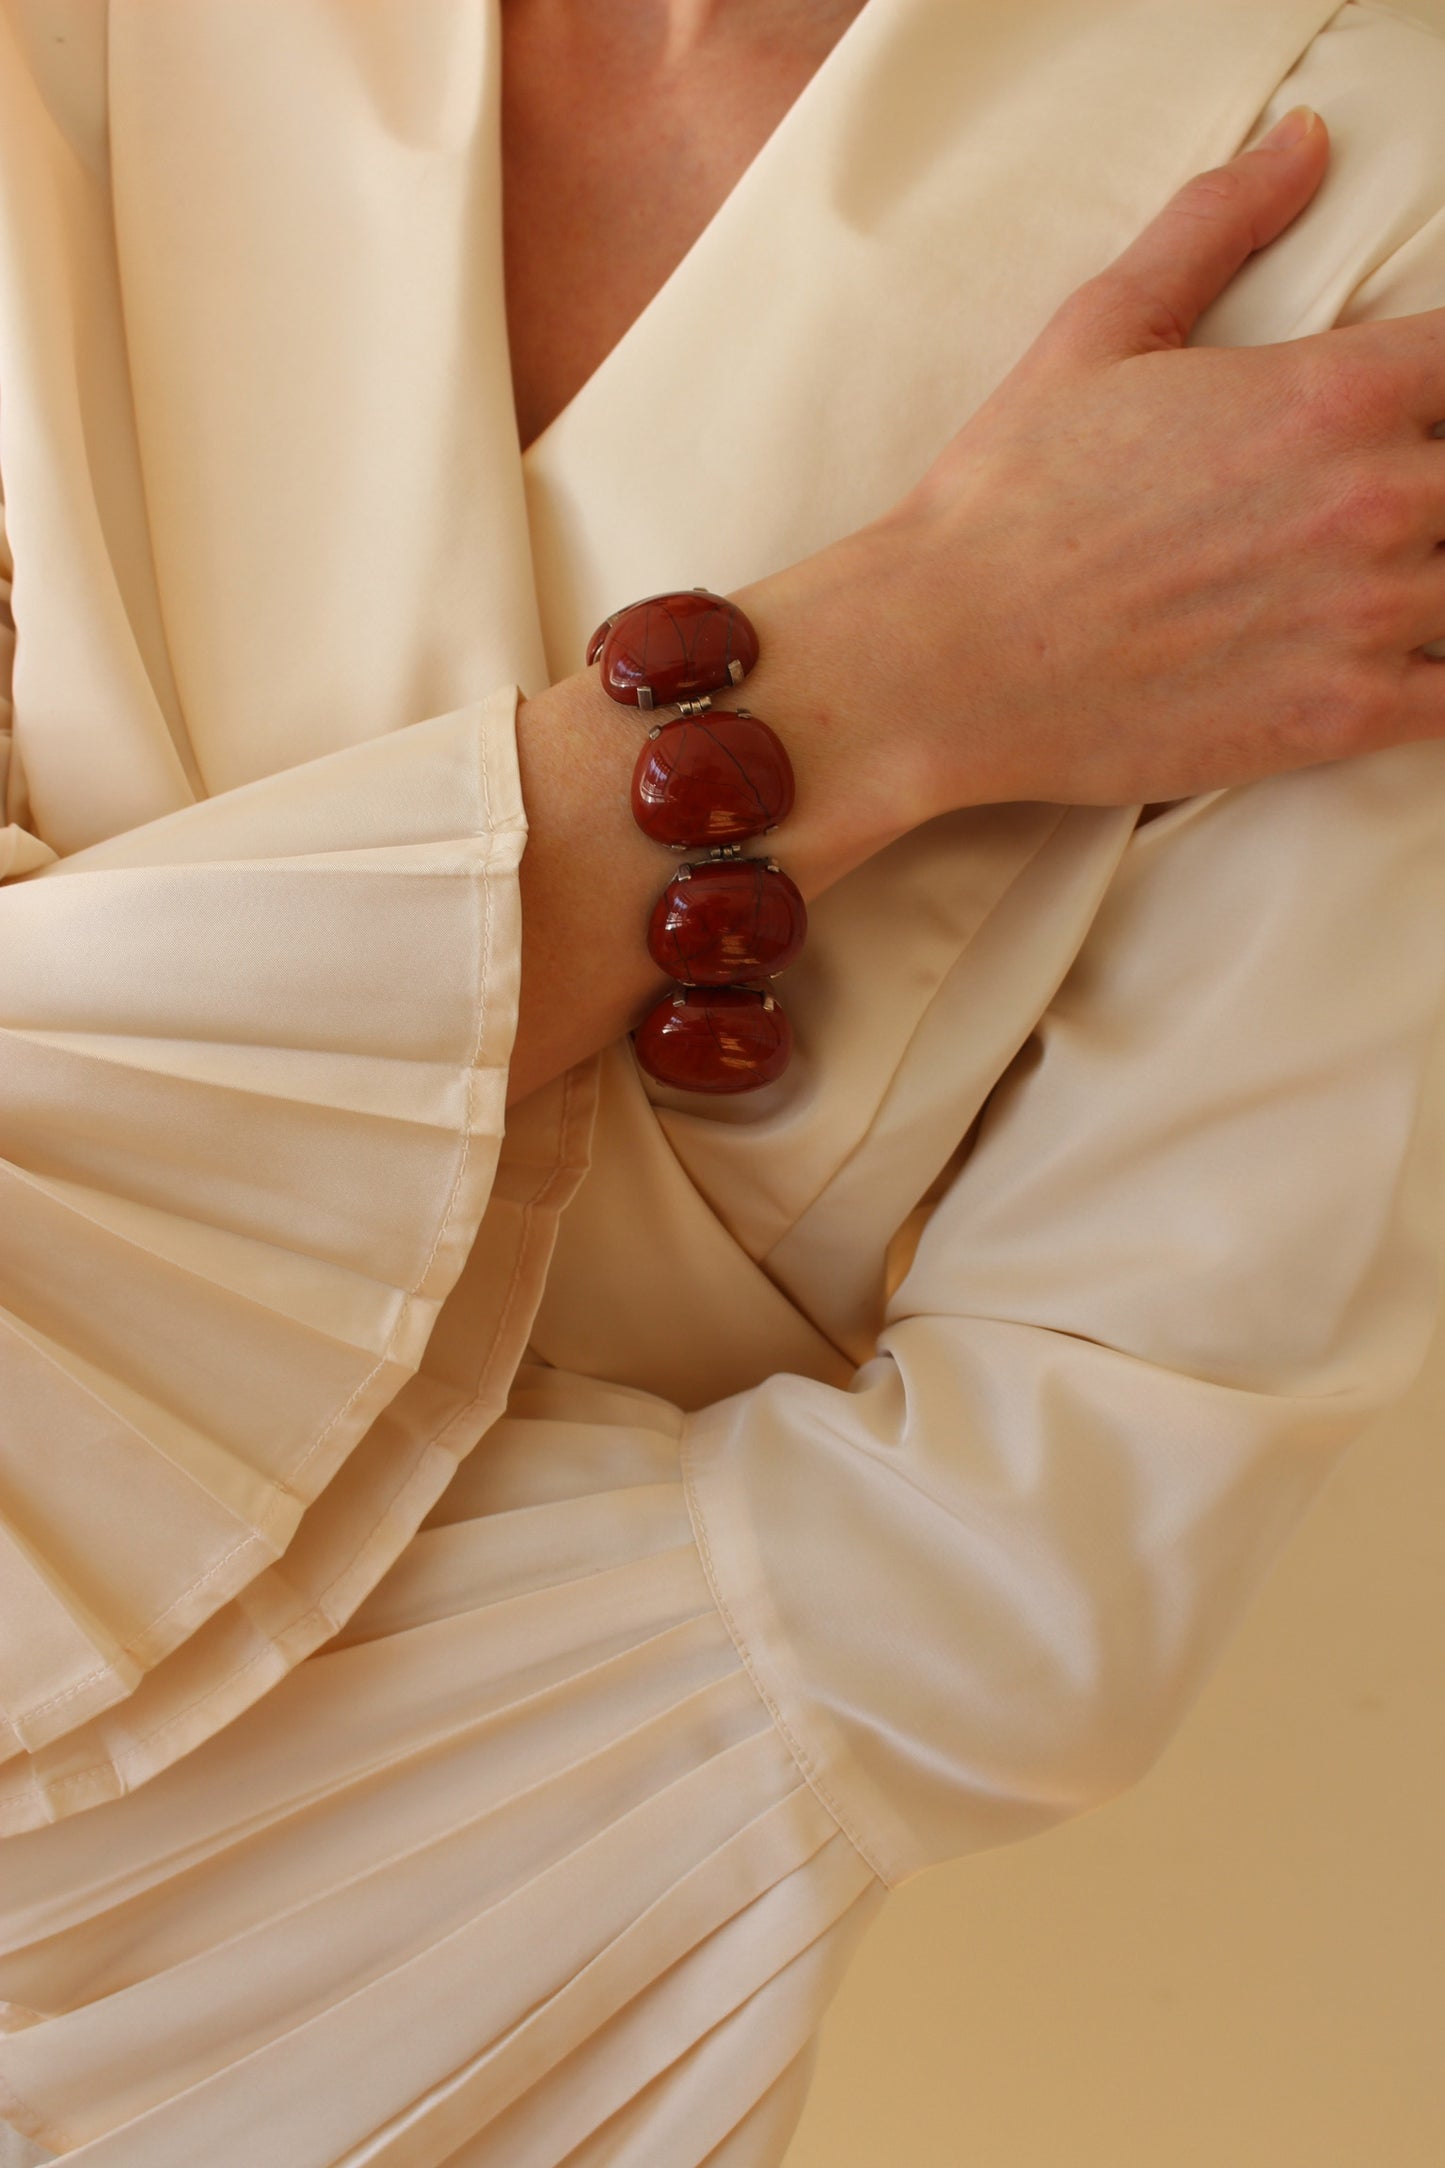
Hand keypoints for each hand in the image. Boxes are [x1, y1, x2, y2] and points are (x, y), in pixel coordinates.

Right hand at [810, 104, 1444, 814]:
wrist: (943, 655)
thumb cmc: (1009, 497)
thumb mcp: (1101, 330)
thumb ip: (1216, 228)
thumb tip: (1304, 144)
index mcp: (1330, 391)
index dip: (1441, 390)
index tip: (1400, 417)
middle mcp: (1372, 498)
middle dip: (1434, 487)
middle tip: (1361, 513)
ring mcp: (1365, 616)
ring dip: (1434, 582)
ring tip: (1376, 586)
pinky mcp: (1341, 719)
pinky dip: (1440, 679)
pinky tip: (1396, 667)